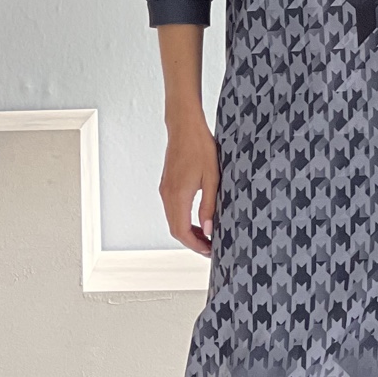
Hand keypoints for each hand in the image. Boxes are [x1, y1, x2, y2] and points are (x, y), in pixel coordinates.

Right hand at [160, 111, 219, 255]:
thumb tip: (208, 229)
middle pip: (175, 229)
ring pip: (173, 220)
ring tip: (206, 235)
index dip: (195, 245)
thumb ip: (209, 205)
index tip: (209, 250)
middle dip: (192, 242)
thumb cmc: (200, 147)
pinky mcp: (167, 185)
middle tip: (210, 247)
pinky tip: (197, 219)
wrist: (184, 126)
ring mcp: (165, 190)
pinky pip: (172, 210)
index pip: (182, 231)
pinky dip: (183, 220)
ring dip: (187, 232)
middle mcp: (168, 195)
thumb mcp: (212, 177)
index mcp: (178, 195)